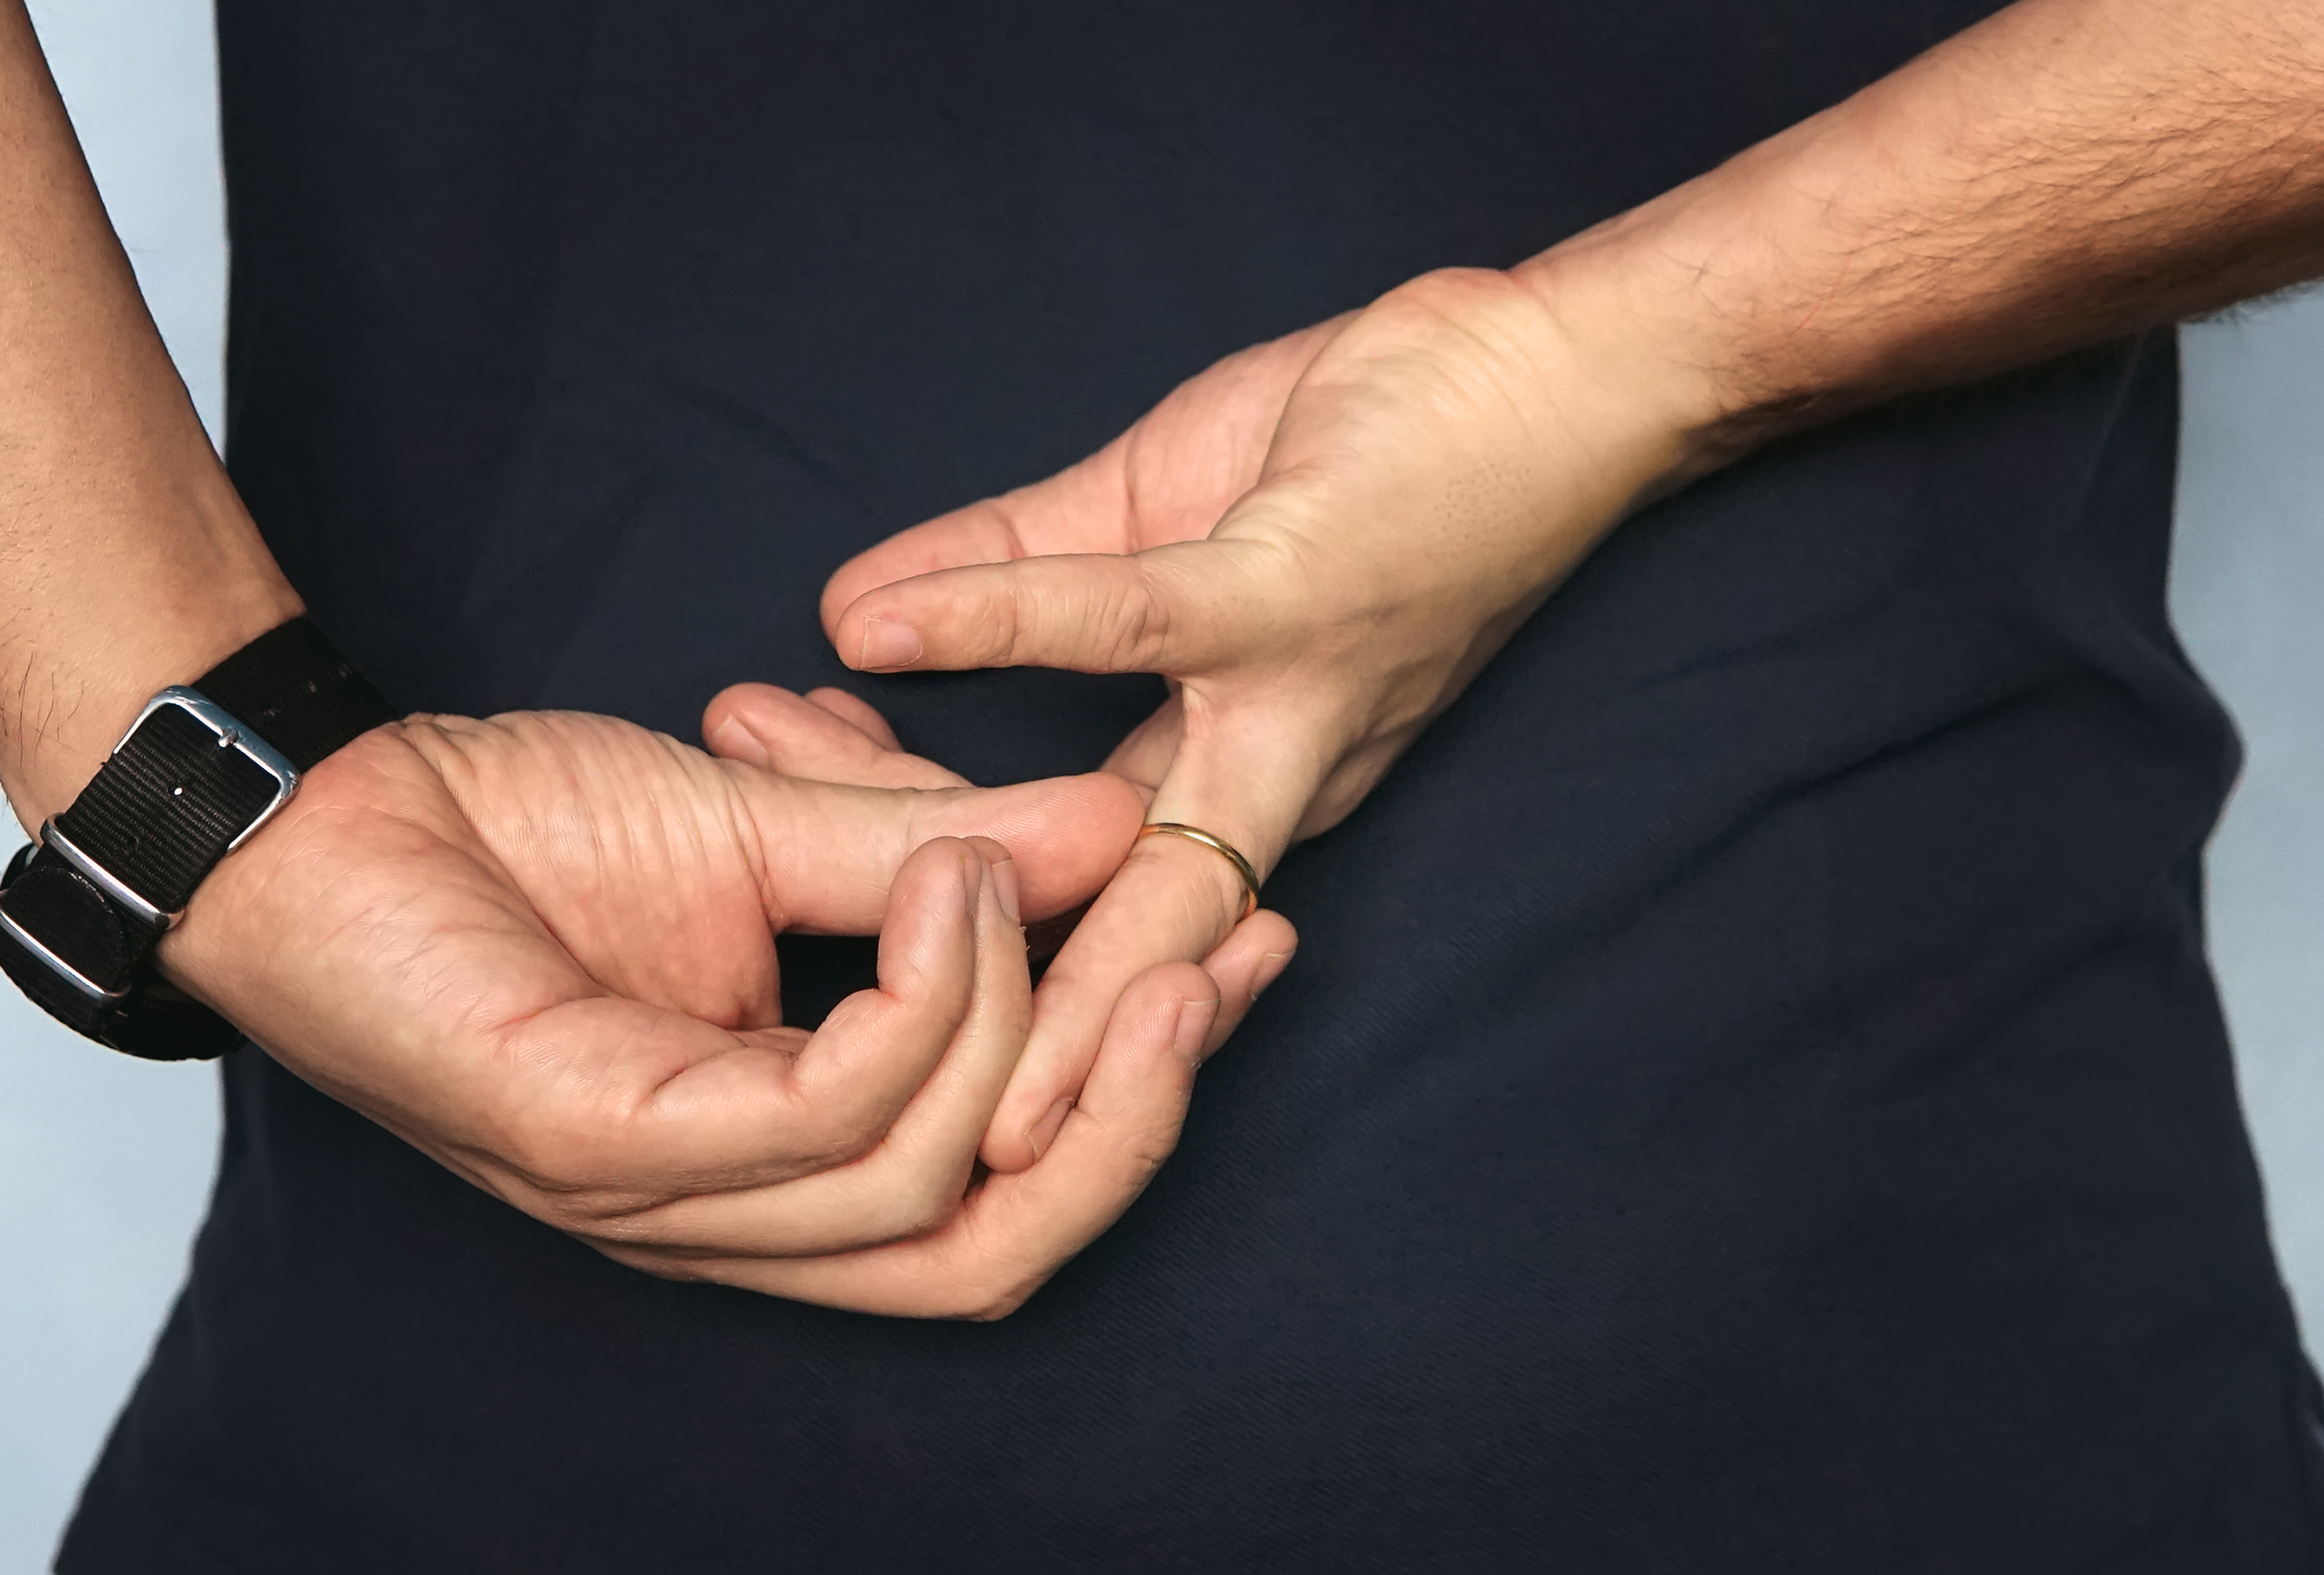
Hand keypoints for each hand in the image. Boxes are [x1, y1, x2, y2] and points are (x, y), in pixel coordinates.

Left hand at [156, 708, 1196, 1310]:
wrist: (320, 806)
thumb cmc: (513, 833)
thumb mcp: (766, 825)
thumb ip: (932, 846)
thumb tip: (1112, 826)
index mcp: (778, 1161)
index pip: (998, 1196)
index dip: (1142, 1092)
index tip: (1241, 941)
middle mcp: (731, 1216)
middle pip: (987, 1251)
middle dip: (1129, 1115)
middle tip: (1213, 961)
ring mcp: (661, 1199)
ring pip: (920, 1188)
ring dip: (1014, 1023)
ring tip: (1009, 870)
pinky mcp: (597, 1143)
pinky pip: (818, 1119)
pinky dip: (916, 1005)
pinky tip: (936, 881)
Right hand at [745, 265, 1702, 1171]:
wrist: (1567, 377)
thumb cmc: (1372, 456)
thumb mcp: (1157, 526)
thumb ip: (1008, 570)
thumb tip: (850, 609)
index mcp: (1239, 786)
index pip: (1059, 888)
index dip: (927, 905)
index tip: (767, 846)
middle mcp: (1271, 789)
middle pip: (1115, 953)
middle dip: (975, 1020)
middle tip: (803, 1033)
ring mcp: (1289, 708)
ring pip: (1155, 874)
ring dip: (1018, 940)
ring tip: (882, 982)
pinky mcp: (1299, 599)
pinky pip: (1134, 627)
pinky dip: (1004, 630)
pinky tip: (883, 637)